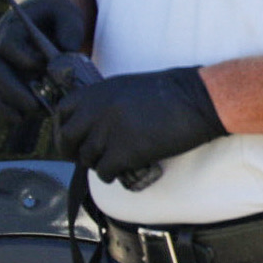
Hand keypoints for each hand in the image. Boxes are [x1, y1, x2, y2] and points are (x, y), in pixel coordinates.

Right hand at [0, 0, 89, 126]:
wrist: (48, 21)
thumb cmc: (58, 16)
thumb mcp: (67, 13)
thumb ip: (69, 27)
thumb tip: (68, 48)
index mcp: (12, 28)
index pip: (8, 44)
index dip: (23, 57)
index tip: (43, 65)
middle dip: (13, 90)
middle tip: (33, 104)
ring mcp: (1, 65)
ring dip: (12, 103)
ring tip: (33, 113)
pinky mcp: (6, 80)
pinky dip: (7, 110)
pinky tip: (20, 119)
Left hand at [55, 66, 226, 182]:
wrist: (199, 100)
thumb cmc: (174, 92)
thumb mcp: (130, 87)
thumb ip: (108, 102)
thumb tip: (95, 122)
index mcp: (99, 91)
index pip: (62, 111)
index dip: (65, 127)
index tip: (73, 137)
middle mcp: (97, 110)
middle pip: (69, 138)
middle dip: (75, 151)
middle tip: (89, 157)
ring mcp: (108, 131)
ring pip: (87, 158)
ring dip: (98, 163)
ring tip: (114, 163)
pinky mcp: (124, 152)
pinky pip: (104, 171)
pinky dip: (113, 175)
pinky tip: (124, 171)